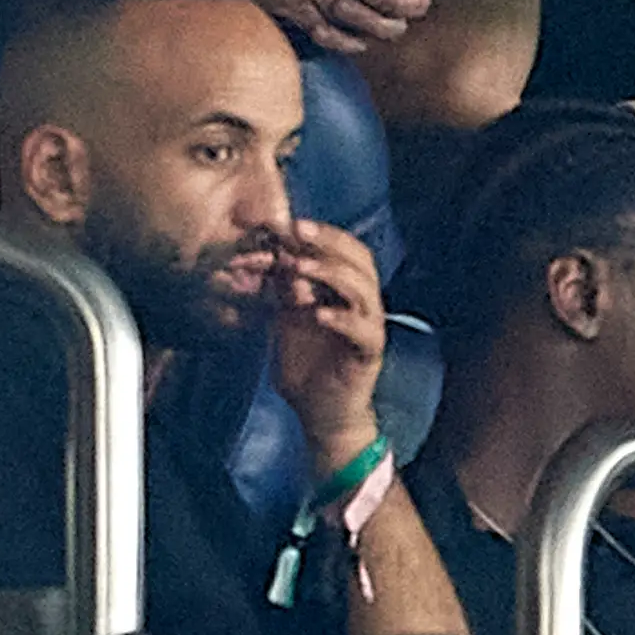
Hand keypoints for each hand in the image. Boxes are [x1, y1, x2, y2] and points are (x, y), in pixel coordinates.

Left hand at [262, 219, 388, 467]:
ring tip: (299, 268)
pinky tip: (318, 313)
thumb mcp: (285, 315)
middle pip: (361, 260)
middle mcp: (361, 304)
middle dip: (329, 241)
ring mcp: (368, 328)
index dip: (317, 233)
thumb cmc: (303, 362)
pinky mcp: (369, 354)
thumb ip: (282, 286)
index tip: (282, 222)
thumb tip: (265, 251)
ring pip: (365, 290)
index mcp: (342, 291)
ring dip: (331, 274)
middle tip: (297, 230)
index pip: (342, 249)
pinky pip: (364, 332)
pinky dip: (342, 319)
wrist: (319, 411)